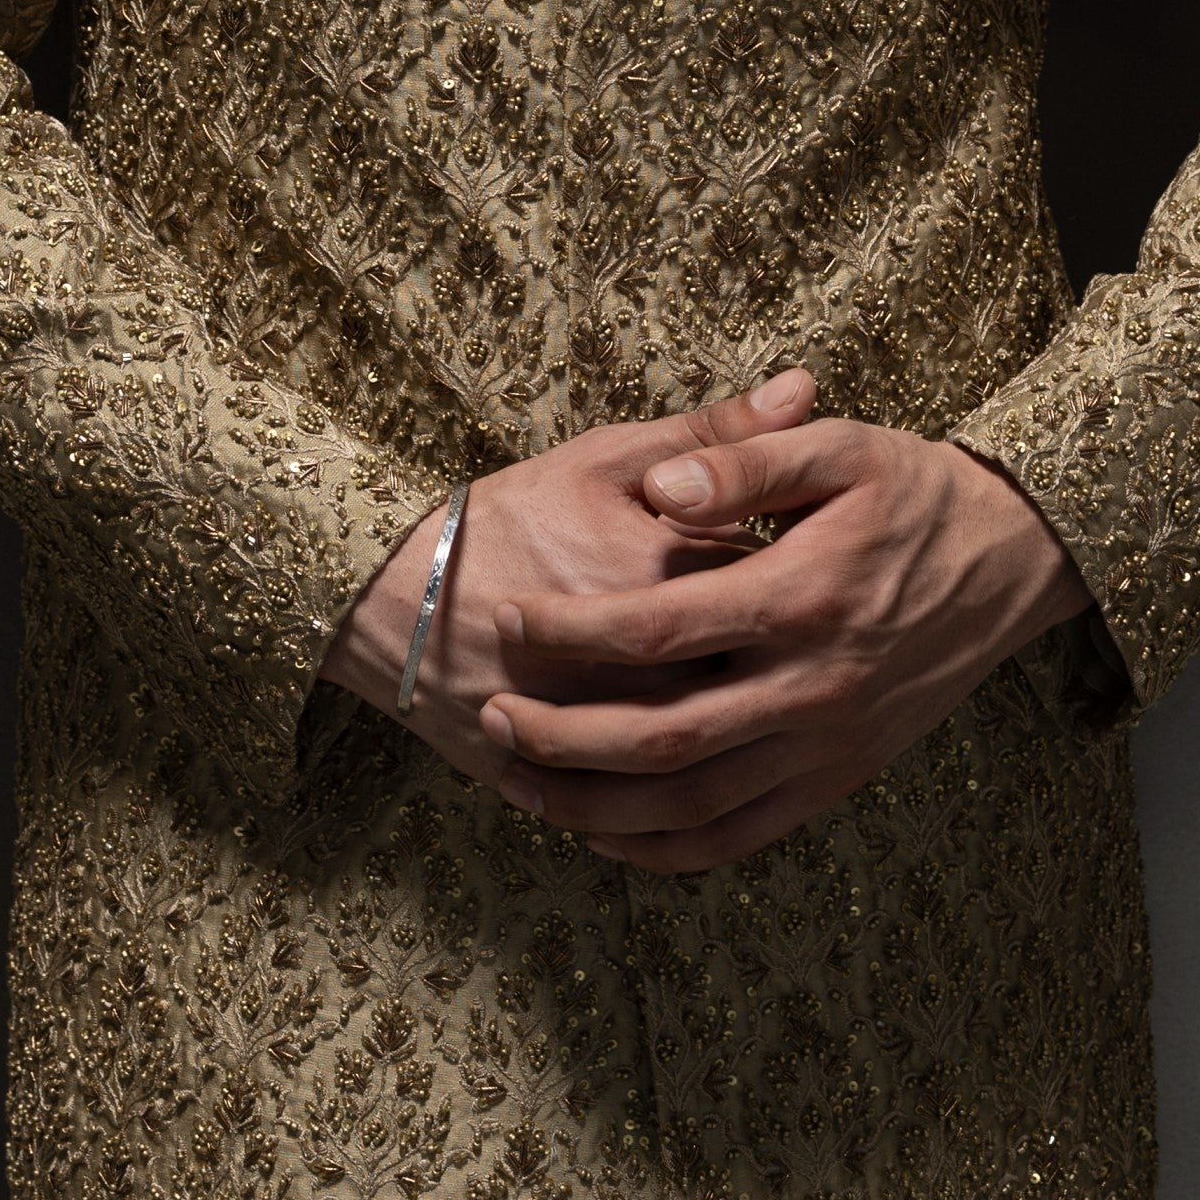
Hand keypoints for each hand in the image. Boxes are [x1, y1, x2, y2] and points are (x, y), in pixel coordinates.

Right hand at [320, 377, 820, 791]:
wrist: (393, 590)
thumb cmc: (511, 515)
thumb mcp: (609, 459)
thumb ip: (715, 433)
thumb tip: (806, 385)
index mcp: (666, 578)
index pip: (778, 590)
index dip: (792, 581)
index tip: (787, 571)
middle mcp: (644, 666)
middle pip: (755, 681)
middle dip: (772, 664)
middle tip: (768, 640)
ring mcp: (605, 734)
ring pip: (707, 757)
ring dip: (736, 736)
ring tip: (730, 696)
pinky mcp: (571, 781)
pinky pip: (647, 814)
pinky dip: (679, 800)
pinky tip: (697, 767)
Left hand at [475, 412, 1089, 873]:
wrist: (1013, 560)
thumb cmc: (915, 492)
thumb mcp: (840, 448)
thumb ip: (744, 462)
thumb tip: (662, 487)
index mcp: (806, 597)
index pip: (663, 627)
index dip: (577, 630)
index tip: (514, 617)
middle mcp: (816, 686)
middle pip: (665, 739)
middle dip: (565, 737)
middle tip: (494, 714)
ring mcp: (829, 744)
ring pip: (695, 806)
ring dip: (600, 806)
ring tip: (523, 781)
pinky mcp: (838, 778)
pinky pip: (743, 837)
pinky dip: (668, 849)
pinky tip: (609, 834)